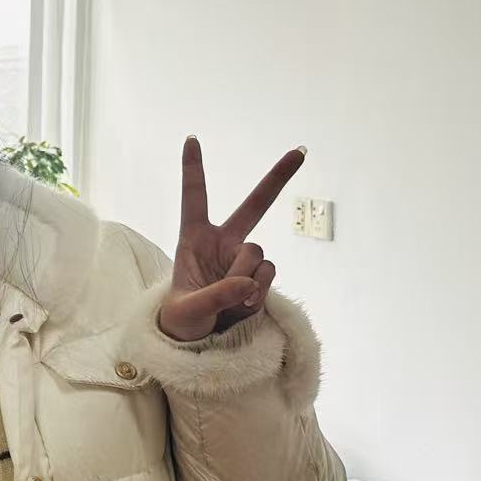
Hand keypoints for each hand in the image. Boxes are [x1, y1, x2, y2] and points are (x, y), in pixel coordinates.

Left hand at [156, 137, 305, 342]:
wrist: (199, 342)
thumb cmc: (180, 320)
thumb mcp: (187, 311)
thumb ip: (214, 296)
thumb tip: (246, 283)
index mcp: (193, 239)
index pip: (194, 198)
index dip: (193, 169)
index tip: (191, 139)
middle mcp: (222, 242)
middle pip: (254, 205)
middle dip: (278, 178)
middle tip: (300, 151)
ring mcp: (244, 259)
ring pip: (257, 253)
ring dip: (245, 276)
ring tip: (231, 299)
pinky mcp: (260, 278)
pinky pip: (268, 274)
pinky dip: (258, 290)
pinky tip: (245, 304)